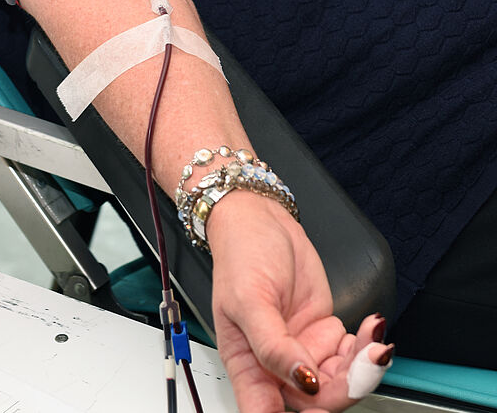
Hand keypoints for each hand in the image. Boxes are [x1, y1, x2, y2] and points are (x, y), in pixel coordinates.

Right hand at [208, 192, 392, 412]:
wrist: (262, 221)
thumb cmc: (242, 255)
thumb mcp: (249, 299)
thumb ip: (273, 345)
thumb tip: (304, 381)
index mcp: (246, 365)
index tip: (319, 394)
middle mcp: (275, 367)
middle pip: (317, 403)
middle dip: (348, 385)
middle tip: (369, 355)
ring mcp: (302, 351)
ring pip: (341, 384)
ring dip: (364, 365)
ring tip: (374, 336)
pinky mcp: (323, 335)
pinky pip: (353, 359)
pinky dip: (367, 347)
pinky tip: (369, 326)